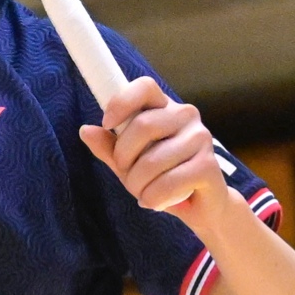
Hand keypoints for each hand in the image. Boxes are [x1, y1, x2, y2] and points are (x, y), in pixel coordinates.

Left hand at [82, 76, 229, 222]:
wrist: (200, 207)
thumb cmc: (161, 177)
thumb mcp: (128, 162)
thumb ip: (109, 146)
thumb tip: (86, 130)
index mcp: (164, 107)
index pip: (144, 87)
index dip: (122, 102)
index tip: (106, 123)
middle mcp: (186, 116)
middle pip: (143, 125)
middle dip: (124, 158)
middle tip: (127, 176)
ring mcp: (200, 138)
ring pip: (152, 161)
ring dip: (138, 185)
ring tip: (143, 193)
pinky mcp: (208, 166)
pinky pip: (168, 183)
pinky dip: (154, 198)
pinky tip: (157, 201)